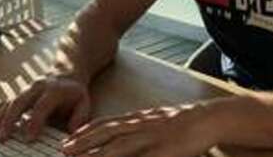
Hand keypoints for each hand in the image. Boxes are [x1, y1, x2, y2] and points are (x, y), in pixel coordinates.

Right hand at [0, 74, 90, 141]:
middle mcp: (37, 87)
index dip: (35, 122)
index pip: (42, 106)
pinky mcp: (18, 93)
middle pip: (19, 102)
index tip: (29, 138)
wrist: (66, 73)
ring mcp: (25, 89)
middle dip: (9, 121)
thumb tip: (71, 133)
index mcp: (54, 90)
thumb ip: (79, 118)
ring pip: (8, 102)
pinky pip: (3, 102)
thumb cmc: (74, 92)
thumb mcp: (83, 102)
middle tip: (2, 138)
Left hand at [61, 102, 219, 156]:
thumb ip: (137, 127)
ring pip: (121, 147)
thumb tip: (120, 132)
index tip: (68, 139)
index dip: (86, 132)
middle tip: (64, 150)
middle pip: (108, 133)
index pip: (107, 123)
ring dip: (99, 154)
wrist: (208, 119)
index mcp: (139, 119)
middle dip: (85, 142)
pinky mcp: (165, 151)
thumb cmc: (182, 122)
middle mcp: (142, 126)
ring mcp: (153, 138)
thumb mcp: (155, 121)